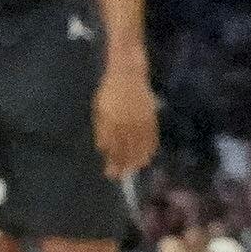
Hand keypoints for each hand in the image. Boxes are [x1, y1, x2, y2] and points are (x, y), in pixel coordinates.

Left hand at [97, 57, 158, 178]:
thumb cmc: (109, 89)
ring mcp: (140, 123)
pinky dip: (148, 151)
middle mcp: (125, 125)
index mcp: (110, 121)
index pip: (111, 147)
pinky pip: (151, 141)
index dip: (112, 161)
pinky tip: (145, 159)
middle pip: (125, 151)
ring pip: (139, 148)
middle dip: (122, 166)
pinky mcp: (151, 120)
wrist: (129, 74)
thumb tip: (103, 148)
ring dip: (135, 162)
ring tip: (131, 171)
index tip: (110, 172)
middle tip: (119, 177)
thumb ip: (101, 129)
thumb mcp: (99, 107)